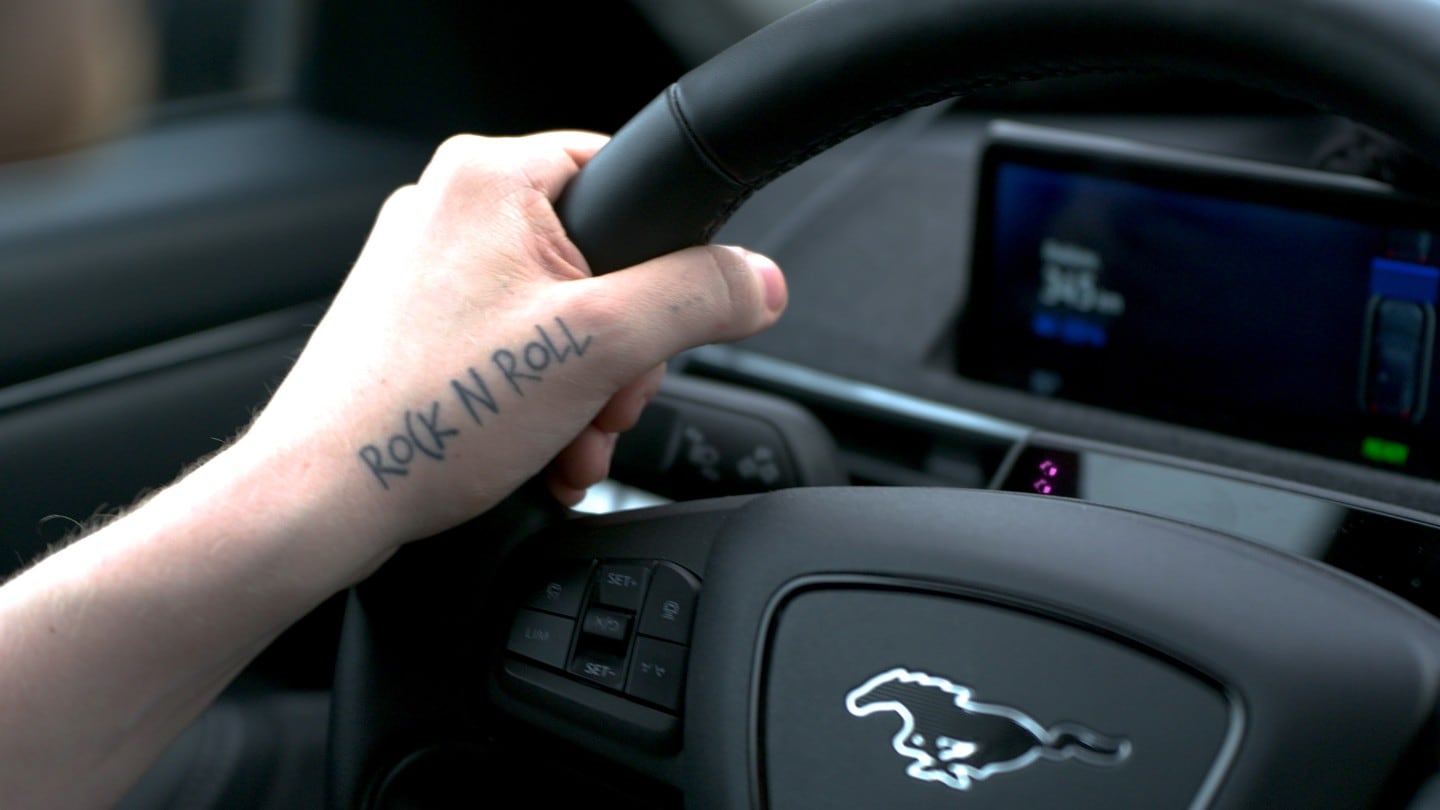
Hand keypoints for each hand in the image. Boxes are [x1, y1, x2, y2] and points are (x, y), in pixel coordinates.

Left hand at [237, 130, 786, 573]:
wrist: (325, 497)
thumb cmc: (428, 415)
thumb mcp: (599, 348)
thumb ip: (696, 300)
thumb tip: (759, 282)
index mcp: (489, 178)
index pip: (624, 175)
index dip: (664, 256)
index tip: (662, 320)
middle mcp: (450, 209)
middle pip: (600, 261)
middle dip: (620, 355)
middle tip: (605, 404)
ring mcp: (427, 269)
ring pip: (561, 316)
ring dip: (586, 392)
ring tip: (567, 442)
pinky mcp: (417, 324)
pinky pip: (514, 348)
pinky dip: (541, 402)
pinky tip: (539, 450)